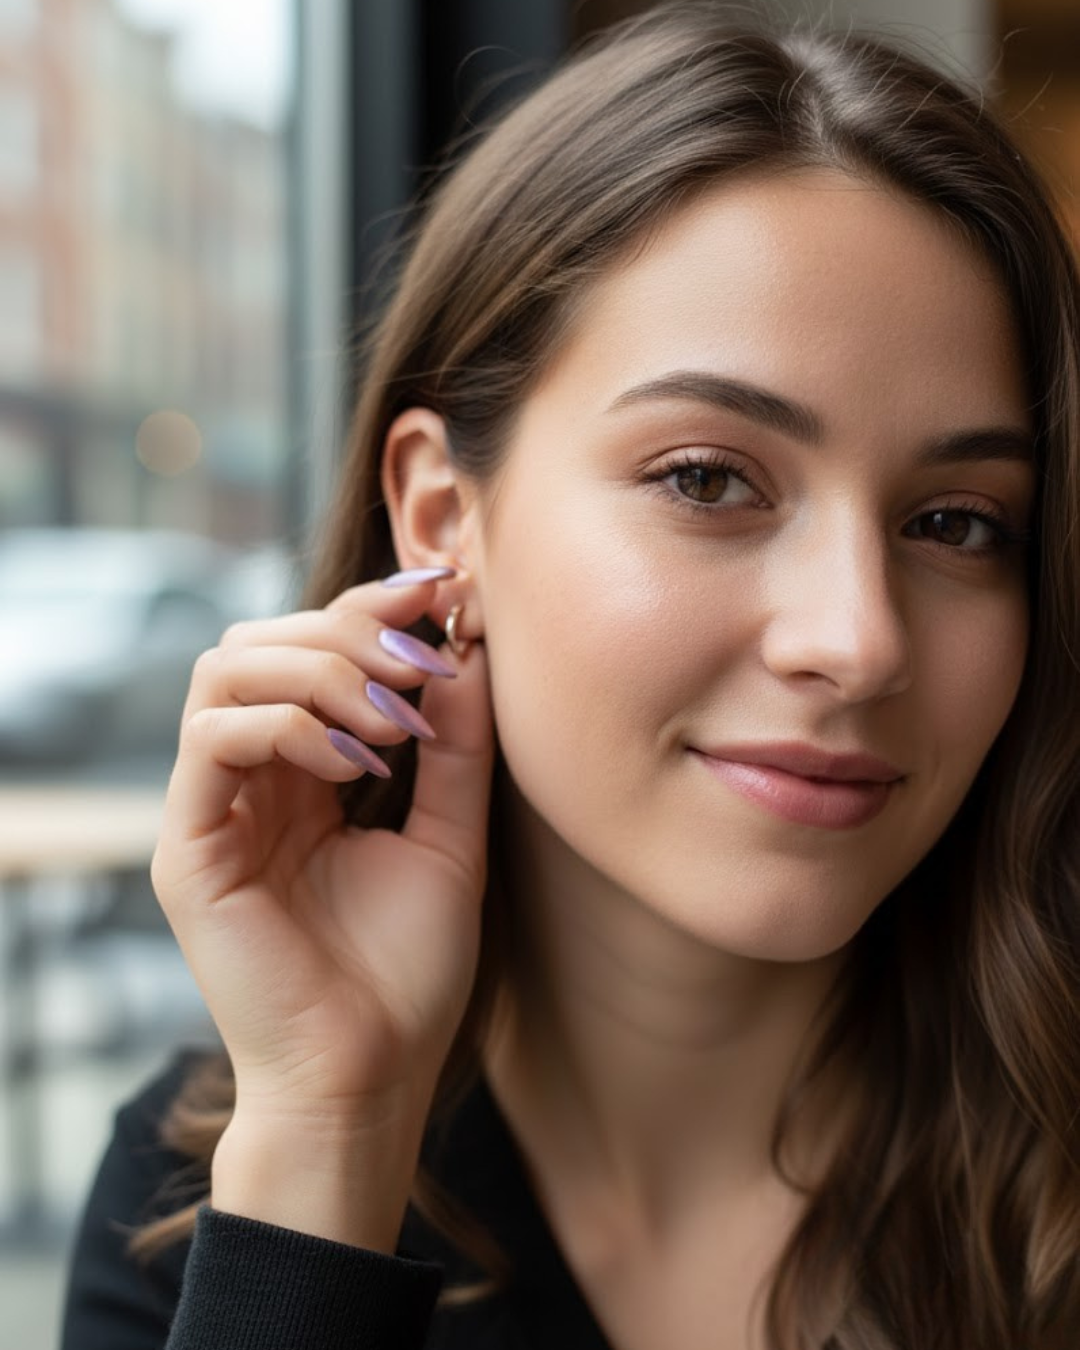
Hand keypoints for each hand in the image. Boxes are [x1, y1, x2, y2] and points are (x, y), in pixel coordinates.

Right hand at [150, 571, 493, 1244]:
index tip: (444, 594)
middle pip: (263, 640)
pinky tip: (355, 762)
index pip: (313, 648)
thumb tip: (468, 648)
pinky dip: (287, 724)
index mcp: (307, 771)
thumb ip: (456, 747)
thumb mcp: (450, 837)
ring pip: (229, 670)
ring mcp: (214, 808)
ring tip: (393, 720)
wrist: (370, 1075)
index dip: (372, 606)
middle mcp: (252, 777)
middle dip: (349, 628)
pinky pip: (213, 740)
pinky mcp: (189, 847)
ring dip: (320, 669)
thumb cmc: (408, 971)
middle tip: (422, 658)